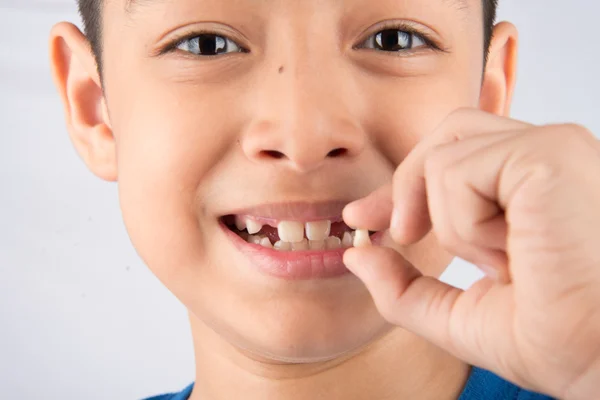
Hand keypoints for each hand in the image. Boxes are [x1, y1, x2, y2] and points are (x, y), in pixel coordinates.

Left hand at [343, 108, 599, 399]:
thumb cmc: (555, 340)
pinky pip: (458, 170)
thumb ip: (403, 286)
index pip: (453, 158)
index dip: (402, 186)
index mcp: (530, 188)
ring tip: (499, 263)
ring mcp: (549, 149)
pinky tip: (510, 253)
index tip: (364, 219)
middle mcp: (544, 159)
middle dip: (405, 184)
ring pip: (444, 156)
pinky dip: (464, 223)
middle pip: (446, 137)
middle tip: (397, 234)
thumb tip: (356, 256)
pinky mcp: (548, 153)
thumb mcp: (459, 315)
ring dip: (450, 224)